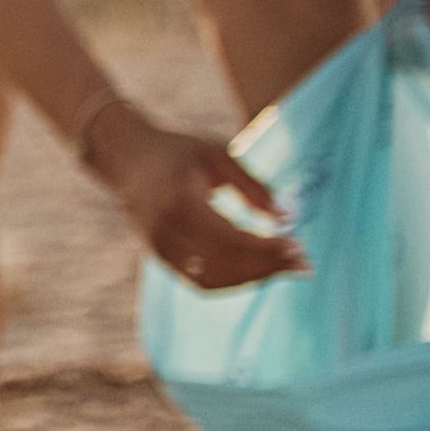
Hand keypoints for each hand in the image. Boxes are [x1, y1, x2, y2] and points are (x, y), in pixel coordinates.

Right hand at [86, 111, 299, 288]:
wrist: (126, 157)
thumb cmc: (177, 150)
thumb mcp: (217, 153)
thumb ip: (252, 186)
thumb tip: (287, 217)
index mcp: (180, 204)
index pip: (232, 239)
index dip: (267, 249)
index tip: (300, 248)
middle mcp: (166, 232)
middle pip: (225, 264)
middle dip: (268, 267)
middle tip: (303, 264)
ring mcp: (159, 248)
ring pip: (213, 279)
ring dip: (252, 278)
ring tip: (283, 268)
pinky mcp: (159, 256)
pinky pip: (199, 280)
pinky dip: (232, 280)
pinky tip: (256, 269)